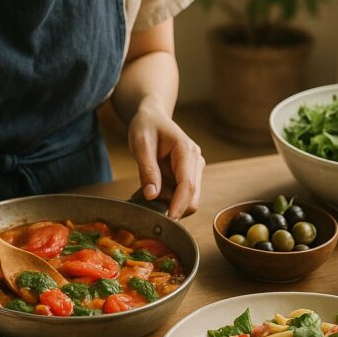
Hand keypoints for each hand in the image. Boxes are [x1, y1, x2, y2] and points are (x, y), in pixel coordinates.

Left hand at [128, 102, 204, 218]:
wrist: (153, 117)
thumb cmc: (146, 126)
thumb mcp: (141, 144)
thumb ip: (147, 169)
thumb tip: (152, 195)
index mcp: (186, 151)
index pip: (187, 184)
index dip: (179, 204)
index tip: (168, 219)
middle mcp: (196, 161)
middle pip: (193, 197)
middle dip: (174, 207)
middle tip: (148, 207)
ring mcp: (194, 169)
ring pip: (188, 199)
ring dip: (169, 203)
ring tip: (146, 192)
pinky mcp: (188, 176)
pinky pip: (181, 195)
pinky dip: (167, 199)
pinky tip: (153, 189)